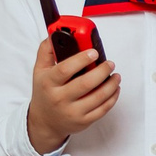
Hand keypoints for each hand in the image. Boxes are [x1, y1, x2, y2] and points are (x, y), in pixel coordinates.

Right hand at [27, 36, 118, 154]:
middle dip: (102, 71)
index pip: (65, 69)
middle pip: (86, 84)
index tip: (93, 52)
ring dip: (111, 84)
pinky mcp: (84, 121)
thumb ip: (46, 51)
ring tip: (115, 75)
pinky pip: (103, 109)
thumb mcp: (39, 71)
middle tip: (110, 63)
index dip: (81, 59)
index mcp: (48, 83)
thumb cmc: (44, 92)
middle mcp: (60, 98)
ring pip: (98, 97)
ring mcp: (72, 112)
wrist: (44, 121)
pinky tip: (115, 89)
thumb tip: (54, 34)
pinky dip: (112, 97)